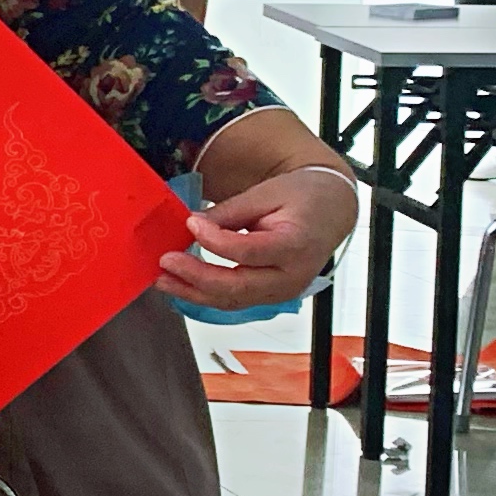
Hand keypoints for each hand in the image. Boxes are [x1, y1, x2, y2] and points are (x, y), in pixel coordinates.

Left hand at [163, 158, 357, 310]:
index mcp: (295, 245)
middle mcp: (292, 276)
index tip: (190, 223)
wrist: (332, 210)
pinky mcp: (272, 295)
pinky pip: (236, 299)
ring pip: (233, 300)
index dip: (214, 240)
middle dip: (196, 277)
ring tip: (163, 278)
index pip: (248, 252)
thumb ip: (229, 213)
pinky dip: (206, 293)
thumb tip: (192, 224)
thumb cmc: (302, 197)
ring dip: (194, 292)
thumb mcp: (266, 194)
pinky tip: (182, 283)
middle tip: (165, 262)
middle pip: (238, 286)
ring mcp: (283, 291)